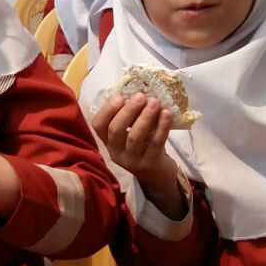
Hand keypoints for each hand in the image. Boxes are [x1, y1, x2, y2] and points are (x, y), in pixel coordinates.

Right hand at [92, 92, 183, 217]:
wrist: (157, 175)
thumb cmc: (143, 146)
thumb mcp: (130, 133)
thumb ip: (129, 117)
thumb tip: (136, 90)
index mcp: (108, 142)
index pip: (98, 125)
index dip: (107, 110)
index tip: (119, 96)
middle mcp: (116, 152)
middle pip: (116, 130)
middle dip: (128, 110)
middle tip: (141, 96)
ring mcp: (132, 160)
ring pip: (134, 137)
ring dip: (145, 117)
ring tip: (155, 102)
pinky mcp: (150, 164)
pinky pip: (155, 143)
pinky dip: (161, 127)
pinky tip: (166, 114)